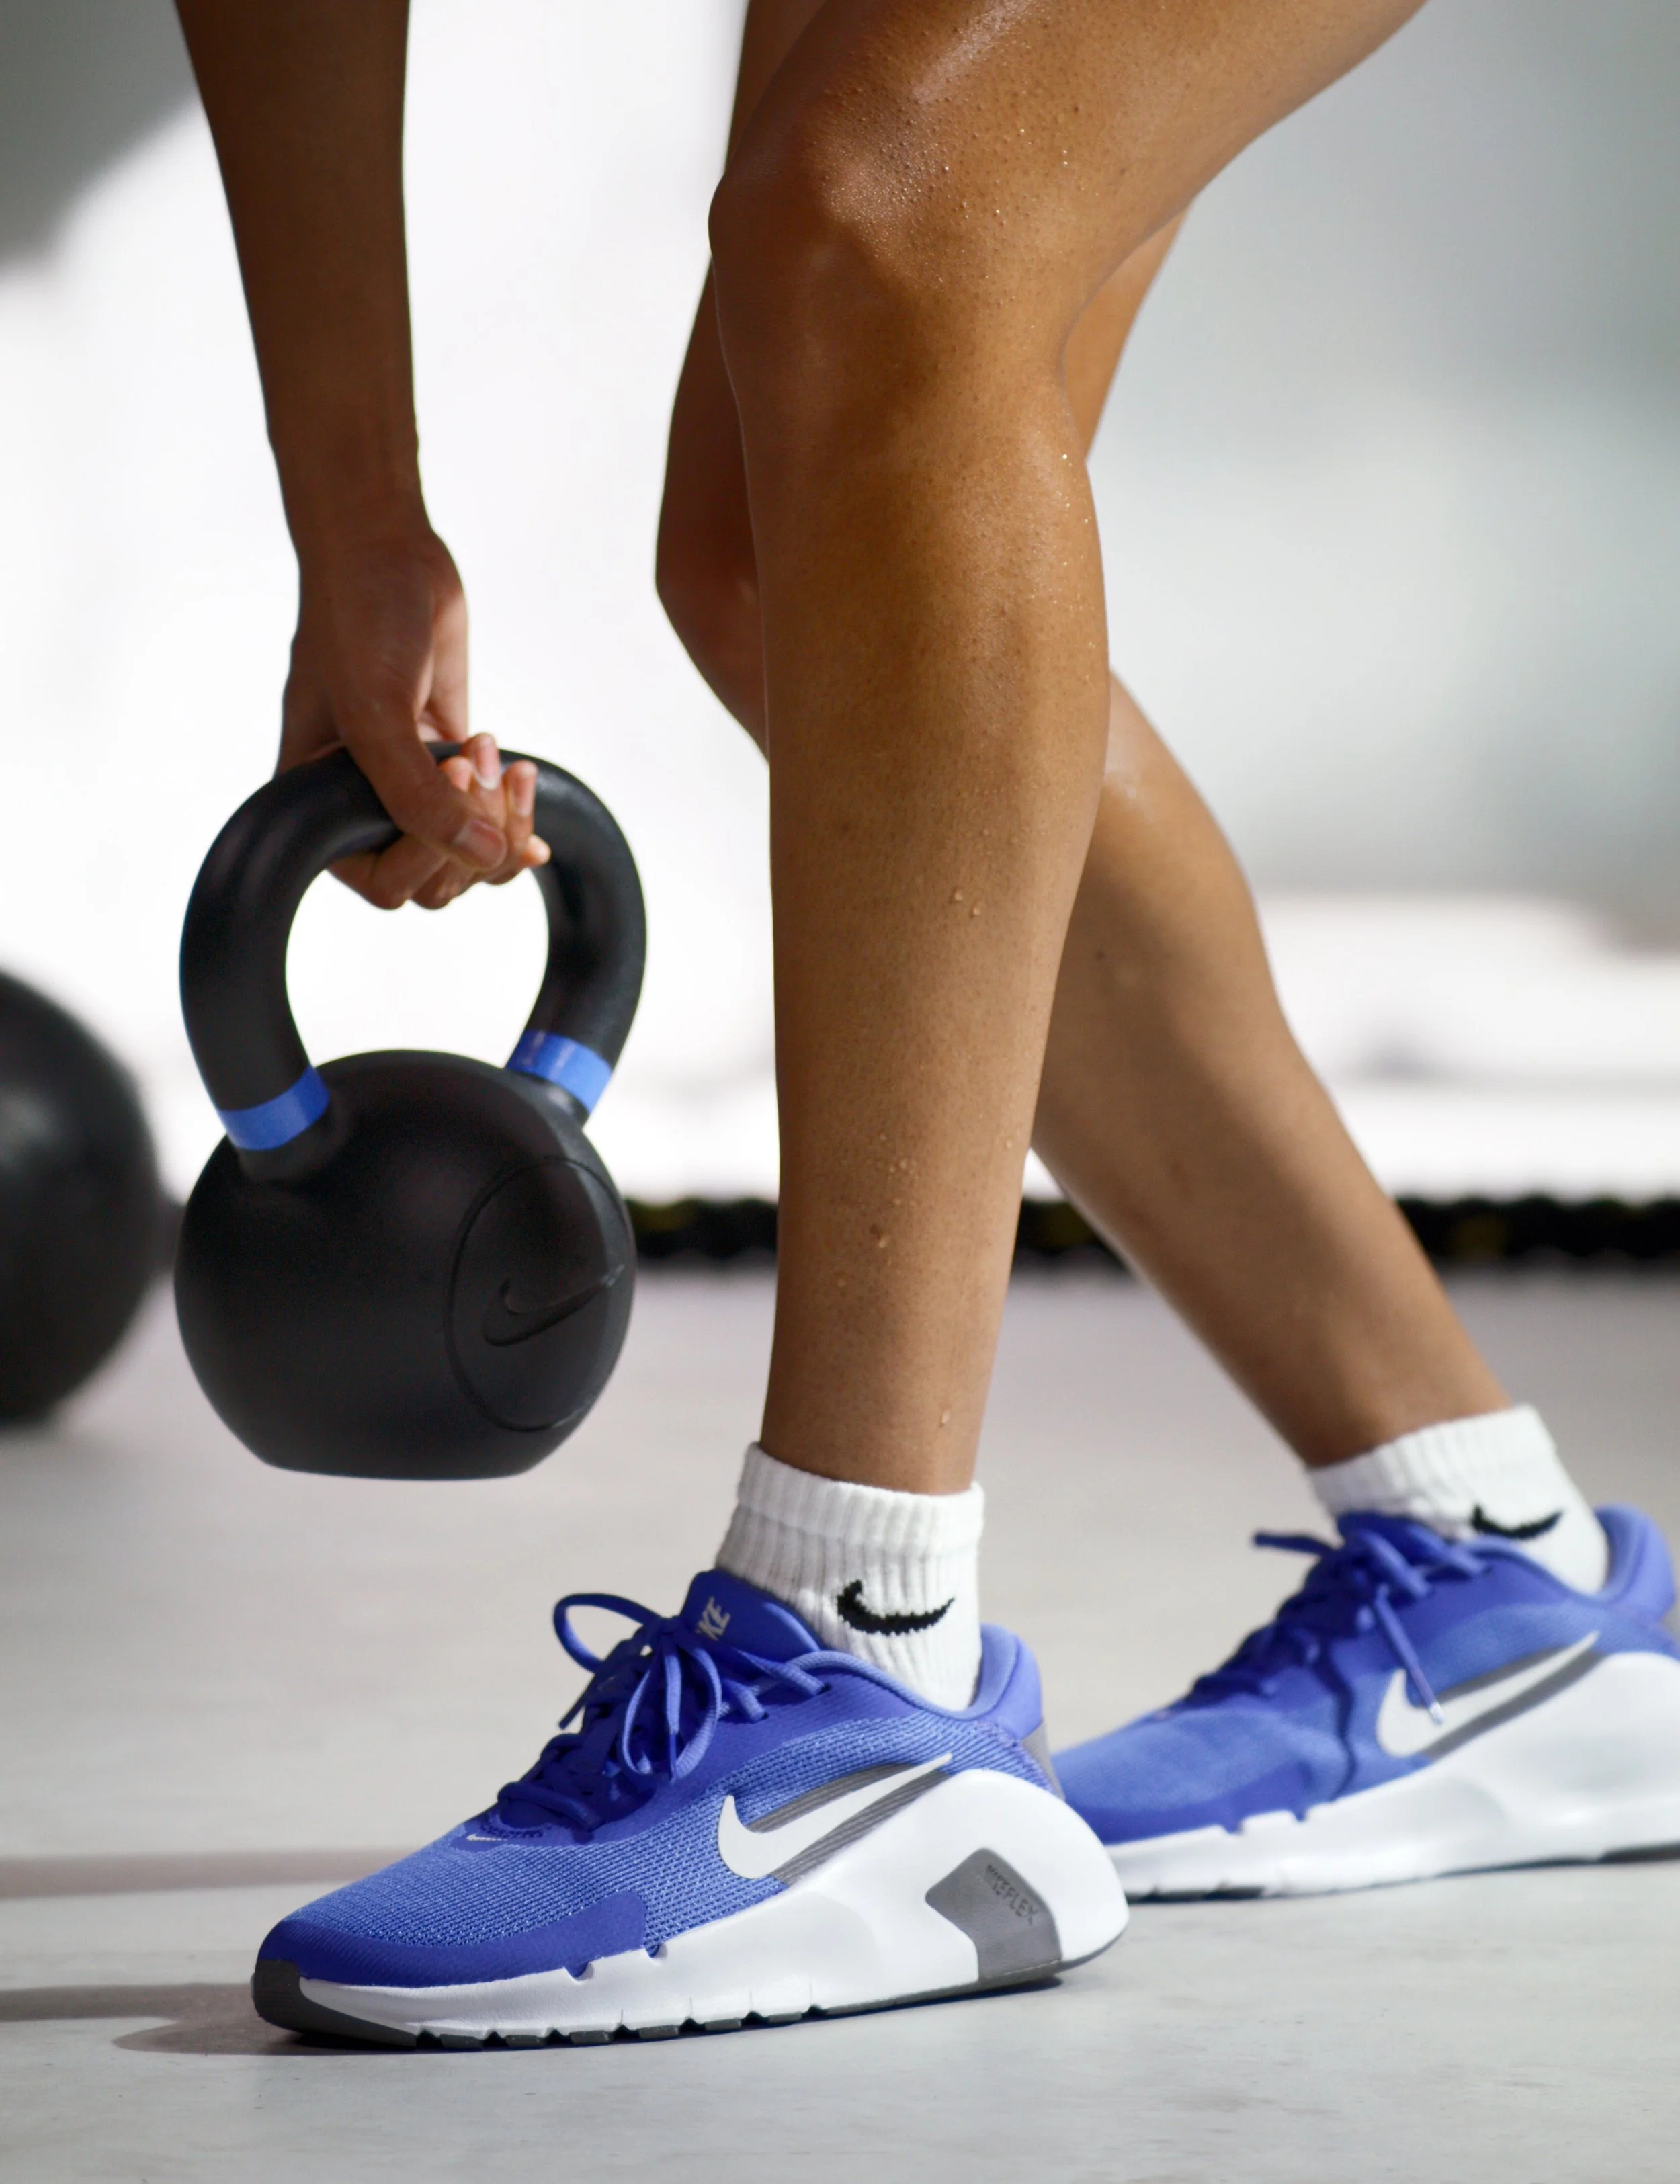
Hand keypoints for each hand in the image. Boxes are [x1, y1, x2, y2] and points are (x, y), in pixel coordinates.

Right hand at [279, 524, 548, 908]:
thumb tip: (482, 858)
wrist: (384, 554)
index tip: (446, 777)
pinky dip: (515, 813)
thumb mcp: (377, 713)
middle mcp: (361, 807)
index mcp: (318, 807)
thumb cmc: (356, 623)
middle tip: (474, 762)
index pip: (382, 883)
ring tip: (501, 760)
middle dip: (472, 832)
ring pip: (470, 859)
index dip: (427, 854)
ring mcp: (409, 788)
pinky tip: (524, 783)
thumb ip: (419, 797)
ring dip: (501, 821)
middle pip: (436, 881)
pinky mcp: (450, 765)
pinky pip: (488, 823)